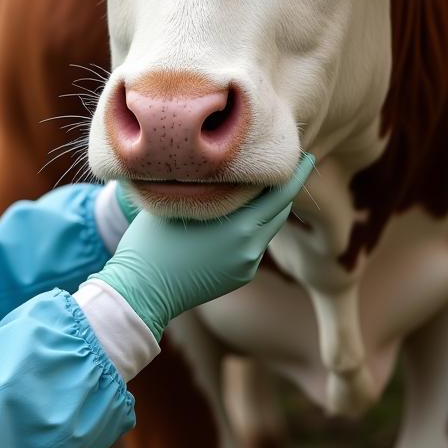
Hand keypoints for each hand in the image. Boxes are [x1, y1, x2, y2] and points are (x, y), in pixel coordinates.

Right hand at [90, 154, 313, 338]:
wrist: (141, 290)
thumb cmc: (151, 240)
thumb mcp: (180, 205)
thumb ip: (211, 190)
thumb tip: (226, 171)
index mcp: (238, 226)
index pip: (279, 193)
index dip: (295, 174)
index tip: (307, 157)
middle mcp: (250, 246)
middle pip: (280, 211)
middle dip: (288, 189)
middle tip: (299, 164)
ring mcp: (247, 265)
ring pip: (268, 228)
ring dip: (270, 208)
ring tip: (268, 186)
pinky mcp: (240, 277)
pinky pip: (255, 245)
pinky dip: (254, 227)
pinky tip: (242, 216)